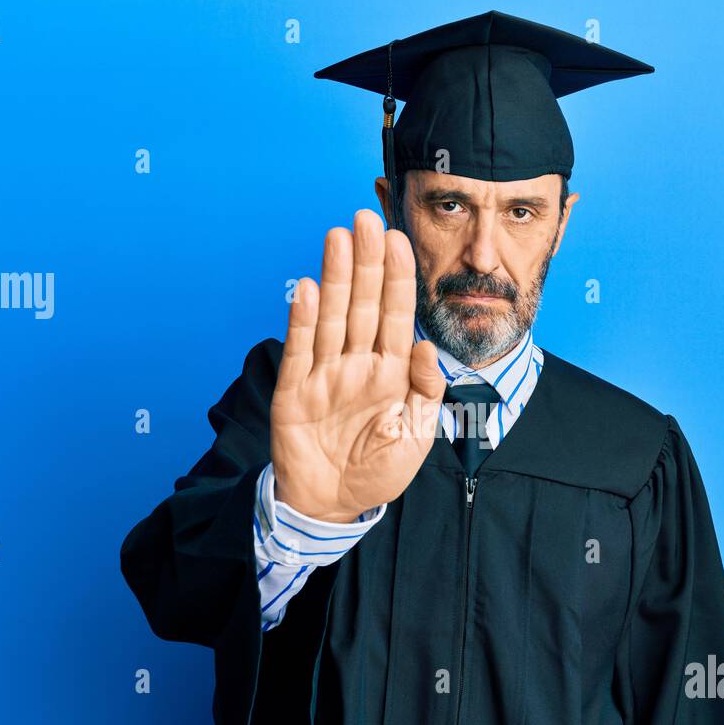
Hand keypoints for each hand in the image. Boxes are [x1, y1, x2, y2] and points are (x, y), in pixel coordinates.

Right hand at [271, 209, 444, 522]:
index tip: (398, 239)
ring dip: (336, 277)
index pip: (397, 315)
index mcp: (391, 372)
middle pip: (364, 305)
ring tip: (338, 238)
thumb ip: (426, 392)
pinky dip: (303, 320)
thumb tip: (429, 348)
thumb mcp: (416, 436)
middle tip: (366, 218)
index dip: (397, 277)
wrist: (332, 506)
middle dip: (366, 262)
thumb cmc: (377, 472)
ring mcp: (325, 374)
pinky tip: (308, 289)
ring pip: (333, 317)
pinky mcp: (294, 391)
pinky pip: (301, 350)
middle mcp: (358, 364)